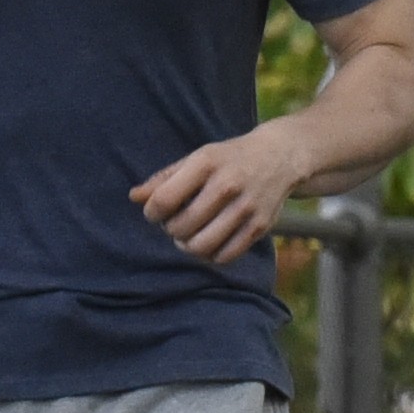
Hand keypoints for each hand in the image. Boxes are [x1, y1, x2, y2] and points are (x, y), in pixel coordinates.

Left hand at [132, 116, 318, 265]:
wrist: (279, 156)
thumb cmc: (228, 159)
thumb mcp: (196, 159)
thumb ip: (164, 179)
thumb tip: (134, 197)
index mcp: (206, 163)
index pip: (164, 200)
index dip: (152, 213)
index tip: (155, 212)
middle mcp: (227, 184)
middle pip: (182, 226)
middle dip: (170, 230)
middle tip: (174, 223)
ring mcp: (246, 207)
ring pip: (202, 245)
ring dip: (187, 246)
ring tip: (188, 236)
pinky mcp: (260, 226)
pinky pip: (225, 255)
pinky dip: (210, 255)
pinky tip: (208, 243)